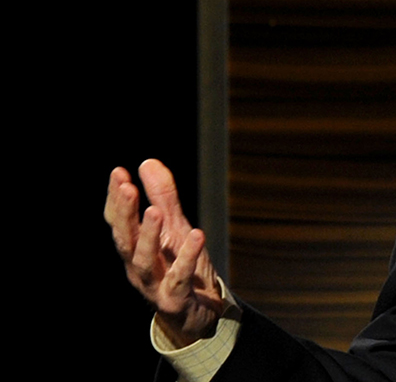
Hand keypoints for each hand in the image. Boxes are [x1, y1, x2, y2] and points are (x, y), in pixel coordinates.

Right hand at [105, 159, 223, 346]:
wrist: (199, 313)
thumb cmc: (182, 268)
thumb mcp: (175, 229)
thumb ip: (163, 198)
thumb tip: (147, 162)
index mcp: (134, 249)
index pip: (118, 222)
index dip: (116, 199)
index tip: (118, 172)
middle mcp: (138, 267)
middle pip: (124, 240)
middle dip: (124, 214)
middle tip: (126, 187)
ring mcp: (155, 285)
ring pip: (144, 261)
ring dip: (148, 236)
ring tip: (154, 211)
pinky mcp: (175, 299)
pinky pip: (179, 279)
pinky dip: (187, 258)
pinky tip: (197, 235)